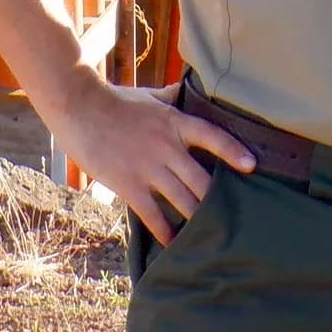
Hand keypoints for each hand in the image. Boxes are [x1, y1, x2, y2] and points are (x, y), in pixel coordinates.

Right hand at [40, 77, 254, 242]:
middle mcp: (167, 146)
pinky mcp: (128, 184)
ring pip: (183, 199)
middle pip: (202, 180)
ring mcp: (148, 167)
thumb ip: (173, 98)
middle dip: (218, 200)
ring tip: (210, 234)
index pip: (213, 136)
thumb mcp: (151, 96)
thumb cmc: (115, 100)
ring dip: (197, 219)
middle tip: (234, 216)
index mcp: (175, 123)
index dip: (234, 151)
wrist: (79, 107)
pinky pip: (153, 213)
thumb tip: (191, 90)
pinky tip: (173, 242)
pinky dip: (165, 231)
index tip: (252, 166)